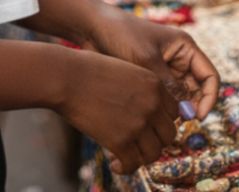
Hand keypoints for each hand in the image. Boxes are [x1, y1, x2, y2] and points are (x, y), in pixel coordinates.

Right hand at [58, 51, 179, 174]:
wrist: (66, 77)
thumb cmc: (88, 69)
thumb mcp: (124, 71)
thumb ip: (140, 90)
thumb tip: (146, 113)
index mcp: (154, 84)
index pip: (173, 112)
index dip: (161, 121)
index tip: (149, 127)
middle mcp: (152, 105)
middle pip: (169, 135)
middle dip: (155, 140)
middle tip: (139, 142)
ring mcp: (138, 124)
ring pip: (154, 153)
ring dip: (142, 156)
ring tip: (127, 154)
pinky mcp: (122, 142)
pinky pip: (134, 164)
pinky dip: (126, 168)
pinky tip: (116, 164)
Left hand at [84, 9, 219, 122]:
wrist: (92, 27)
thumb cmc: (121, 35)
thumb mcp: (147, 60)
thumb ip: (170, 86)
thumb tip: (187, 113)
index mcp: (184, 47)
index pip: (210, 76)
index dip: (209, 98)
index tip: (197, 116)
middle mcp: (178, 58)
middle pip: (197, 90)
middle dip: (192, 106)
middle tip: (178, 123)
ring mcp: (165, 68)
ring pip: (181, 96)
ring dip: (177, 109)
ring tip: (162, 120)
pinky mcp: (150, 77)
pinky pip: (164, 97)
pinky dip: (163, 108)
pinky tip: (152, 116)